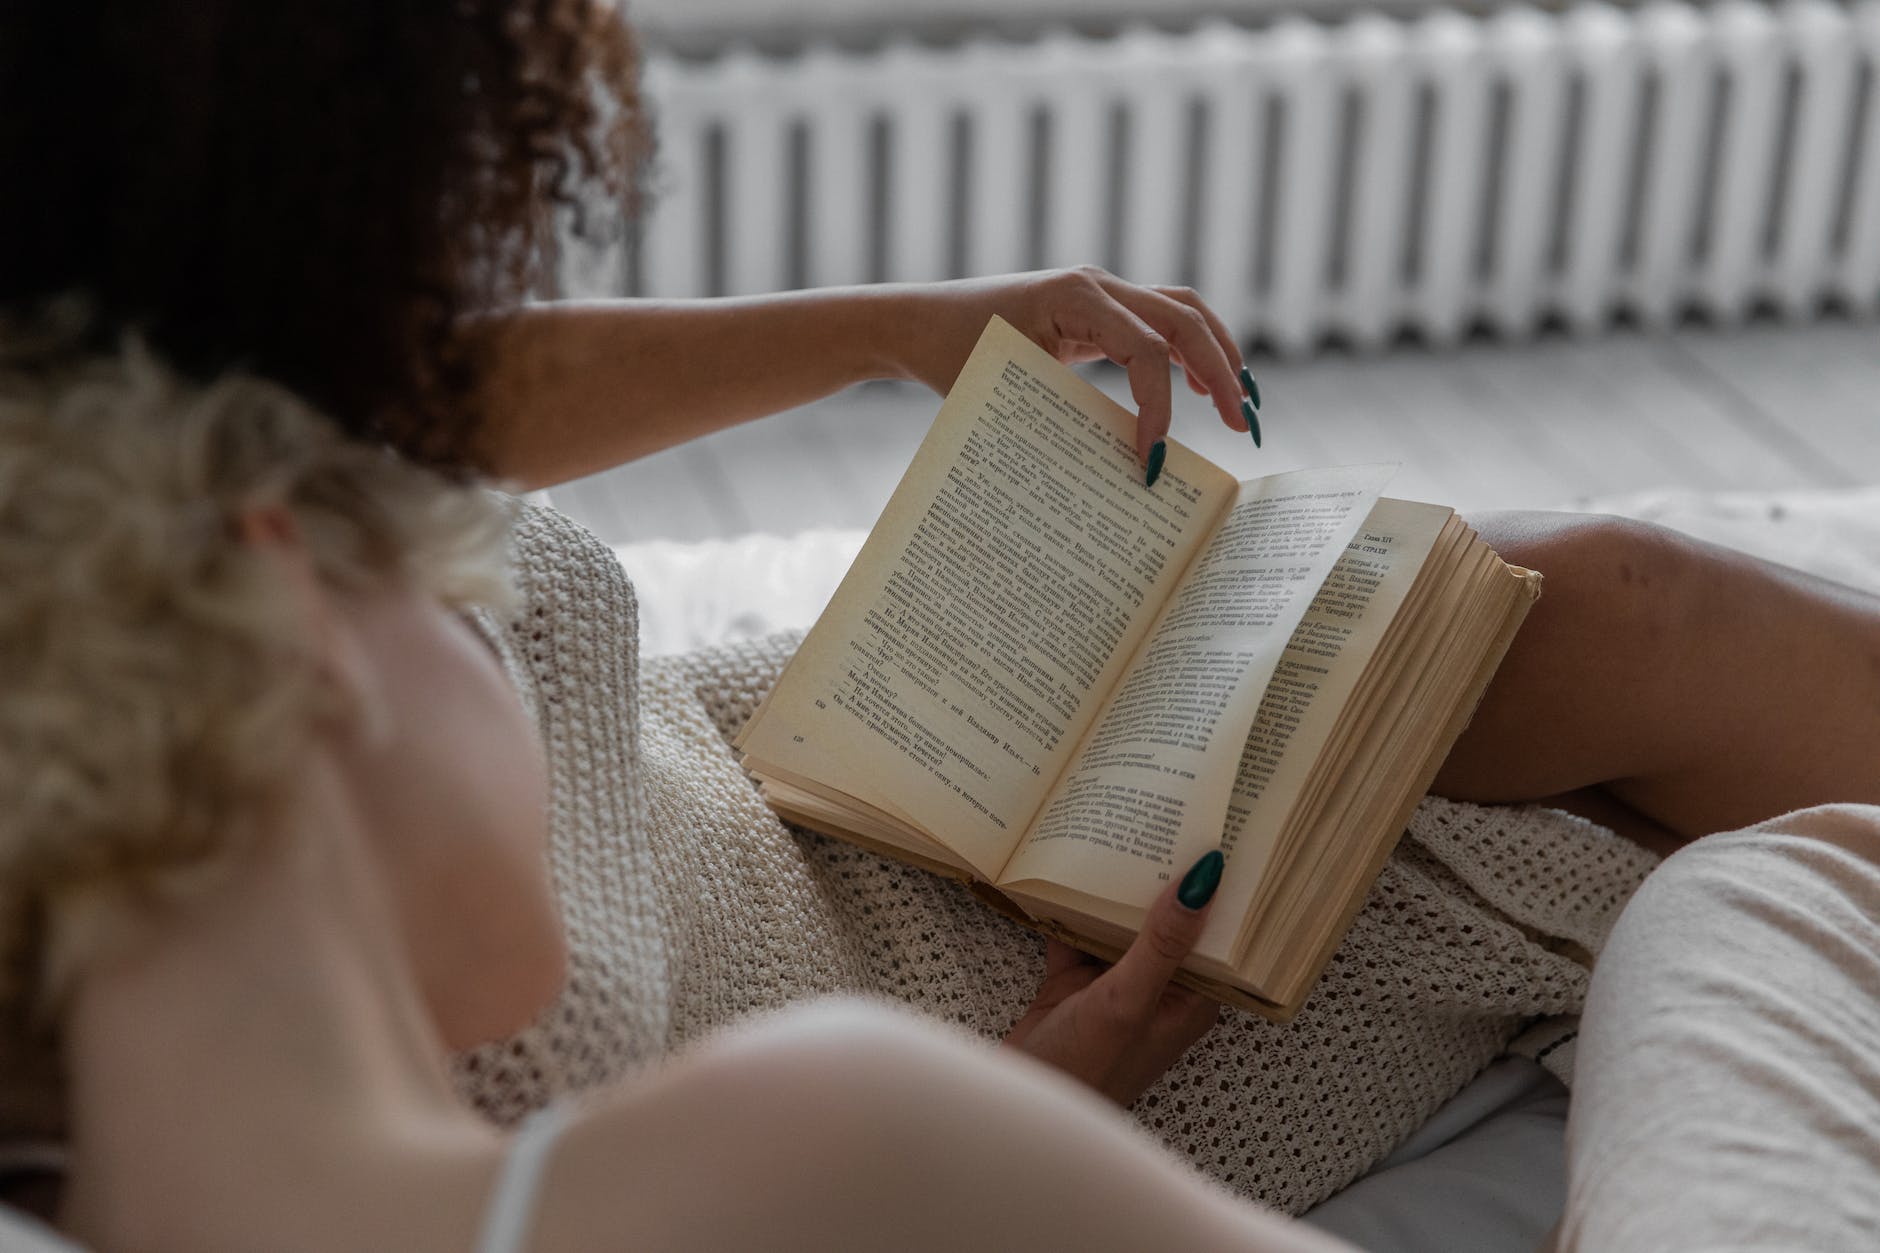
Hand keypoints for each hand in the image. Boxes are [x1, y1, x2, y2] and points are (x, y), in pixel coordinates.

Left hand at [886, 269, 1256, 465]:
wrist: (921, 323)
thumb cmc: (951, 355)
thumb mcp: (1004, 390)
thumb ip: (1062, 419)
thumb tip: (1117, 470)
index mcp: (1075, 297)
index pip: (1147, 350)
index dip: (1159, 406)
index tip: (1150, 460)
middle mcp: (1097, 285)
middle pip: (1185, 319)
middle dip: (1221, 372)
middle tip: (1241, 426)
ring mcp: (1101, 293)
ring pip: (1182, 312)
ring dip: (1217, 354)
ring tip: (1239, 405)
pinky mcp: (1097, 311)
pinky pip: (1159, 322)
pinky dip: (1188, 352)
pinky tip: (1200, 389)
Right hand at [1002, 850, 1224, 1105]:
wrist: (1017, 1106)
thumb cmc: (1086, 1070)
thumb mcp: (1128, 1000)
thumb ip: (1163, 941)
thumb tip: (1204, 880)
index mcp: (1189, 1000)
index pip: (1217, 936)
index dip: (1222, 892)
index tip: (1224, 837)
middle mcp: (1158, 988)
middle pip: (1168, 923)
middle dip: (1166, 878)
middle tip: (1168, 812)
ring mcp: (1114, 984)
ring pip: (1121, 923)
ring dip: (1117, 888)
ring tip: (1121, 826)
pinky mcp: (1073, 981)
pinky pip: (1077, 932)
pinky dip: (1071, 905)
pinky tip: (1064, 864)